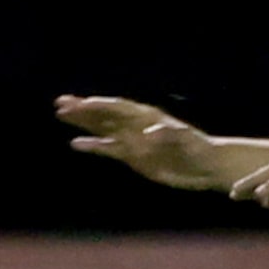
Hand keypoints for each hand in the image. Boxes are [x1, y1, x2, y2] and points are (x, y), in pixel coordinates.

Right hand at [55, 95, 223, 189]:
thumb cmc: (201, 150)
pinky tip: (76, 143)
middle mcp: (138, 126)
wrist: (208, 166)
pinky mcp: (134, 156)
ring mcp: (134, 140)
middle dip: (84, 108)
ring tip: (62, 114)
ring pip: (104, 128)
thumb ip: (170, 135)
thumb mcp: (188, 142)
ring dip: (84, 122)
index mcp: (150, 118)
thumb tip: (150, 132)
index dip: (101, 105)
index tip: (81, 103)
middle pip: (106, 114)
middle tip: (60, 102)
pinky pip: (109, 148)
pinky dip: (93, 145)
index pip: (120, 108)